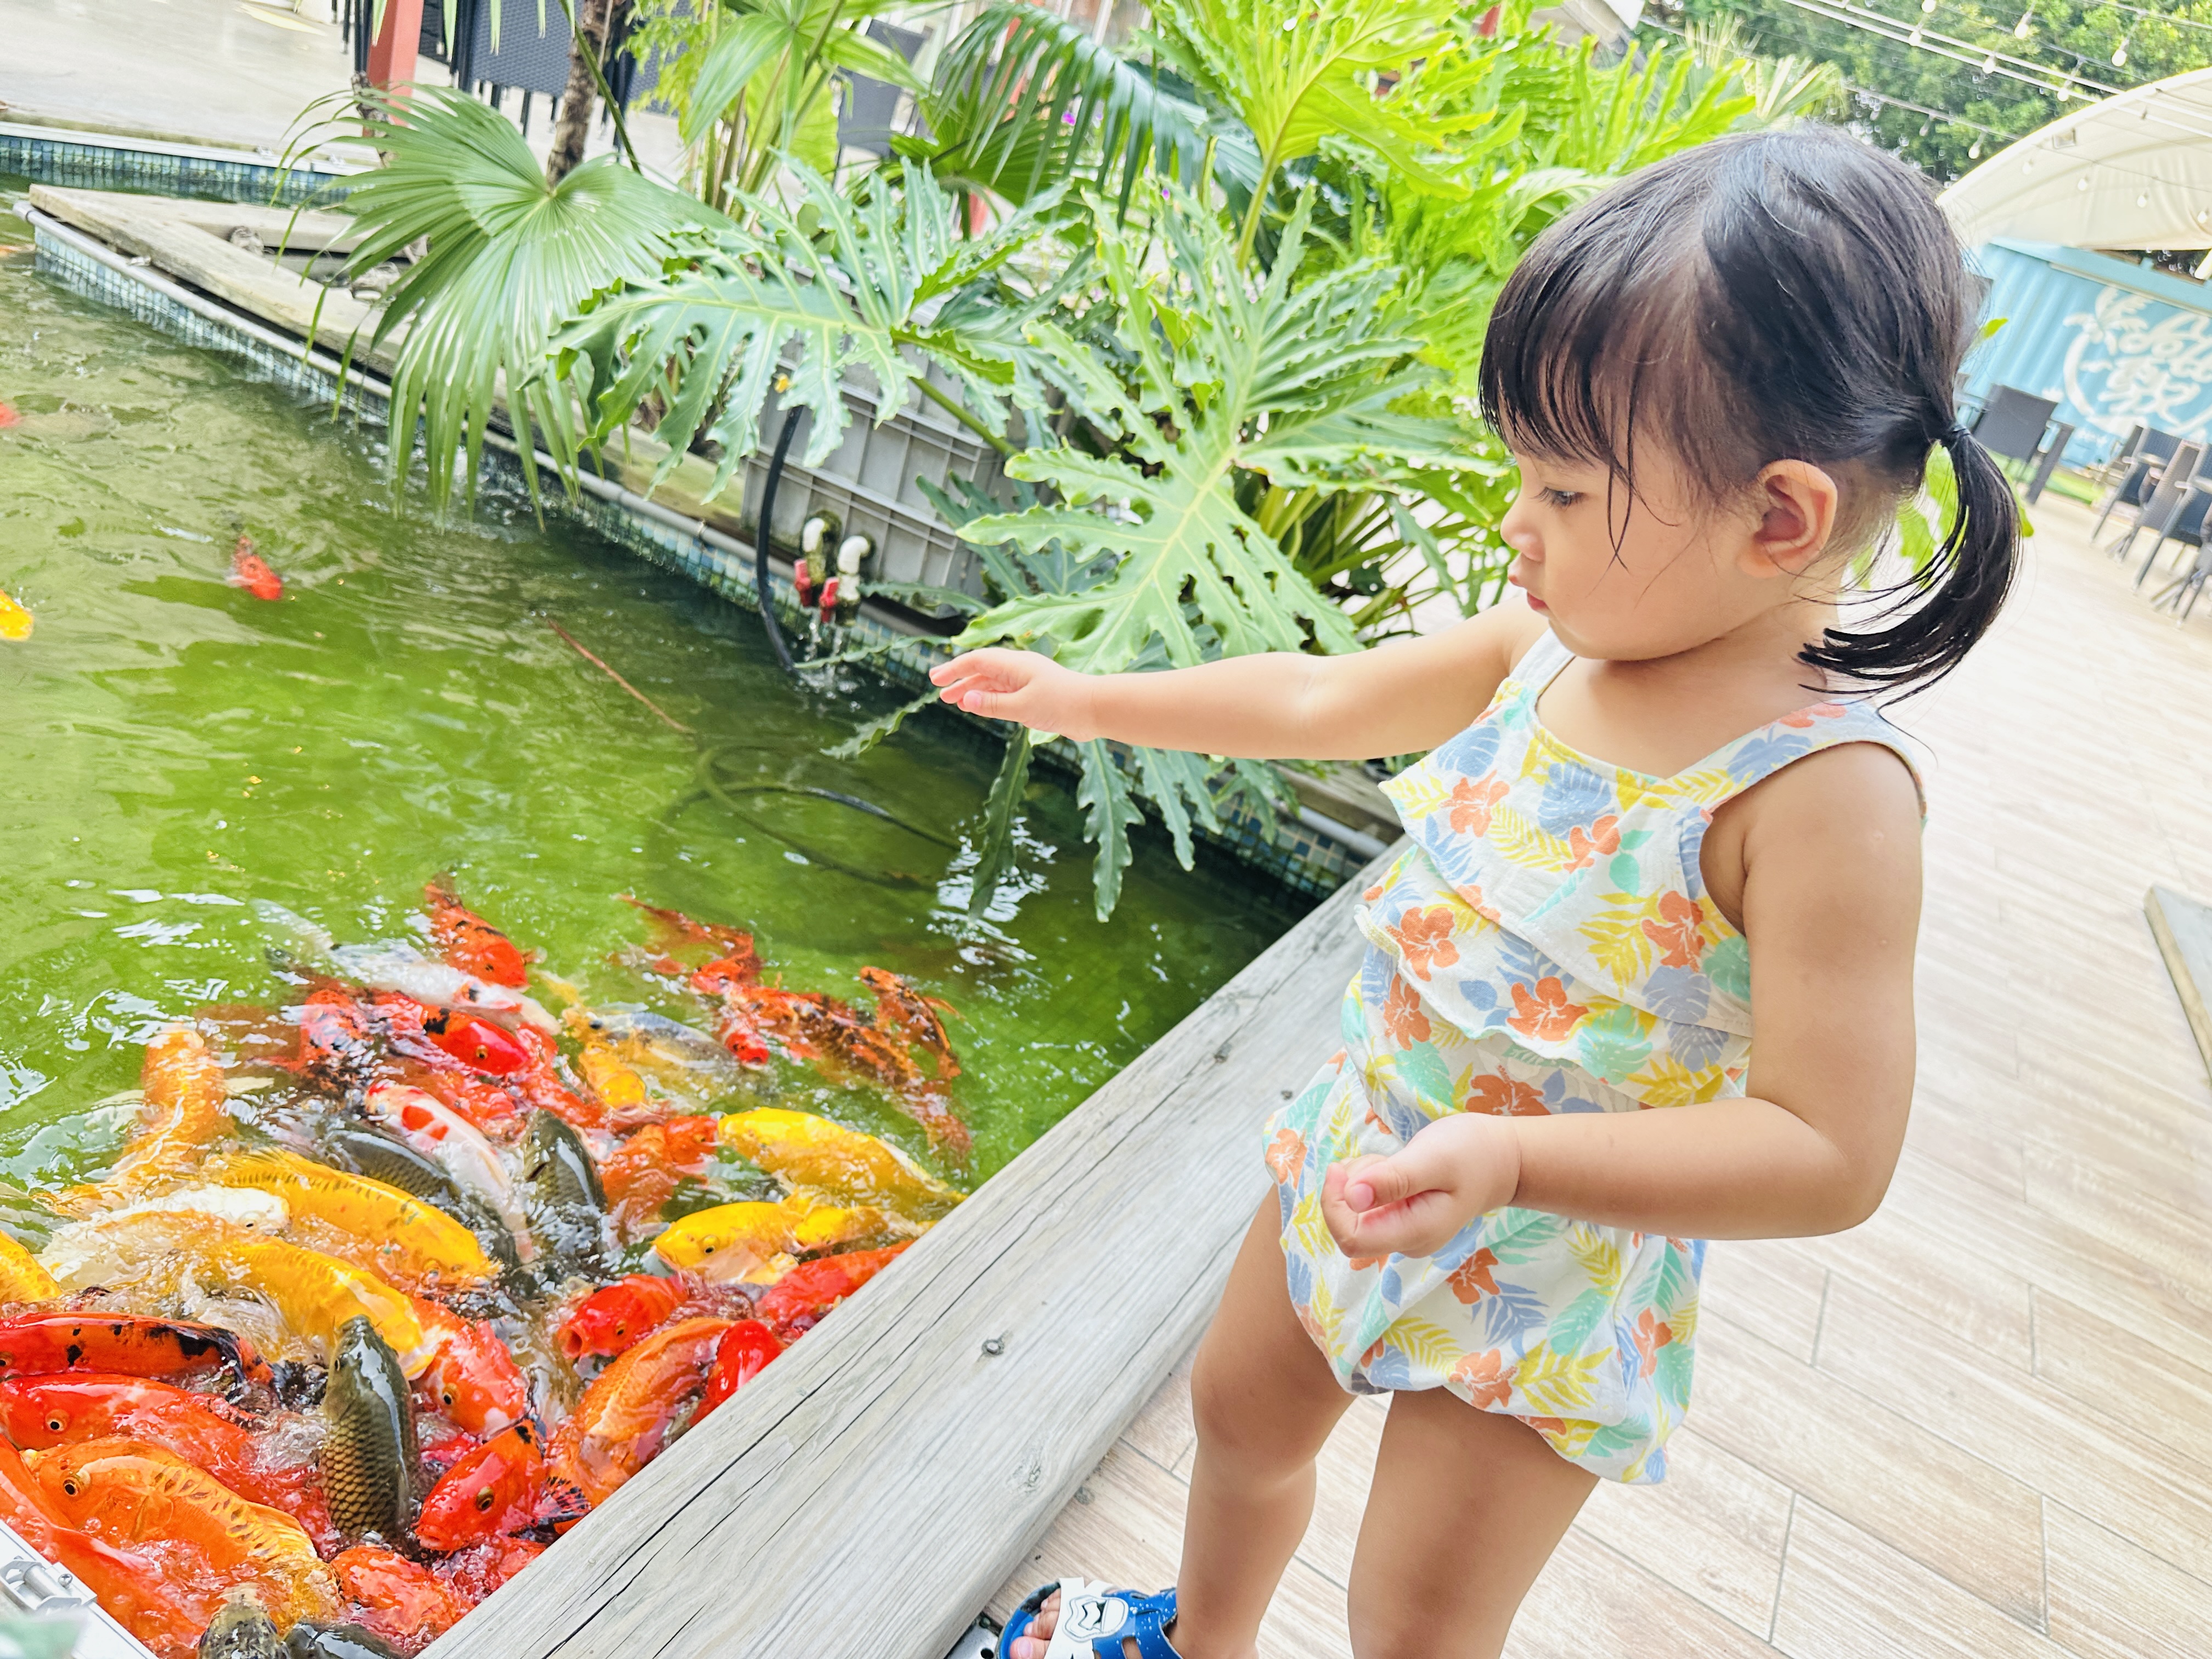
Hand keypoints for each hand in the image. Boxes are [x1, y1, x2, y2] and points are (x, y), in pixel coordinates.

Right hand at [928, 648, 1099, 739]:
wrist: (1095, 709)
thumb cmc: (1063, 703)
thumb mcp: (1023, 706)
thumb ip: (994, 704)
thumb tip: (967, 698)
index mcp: (1015, 664)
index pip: (977, 661)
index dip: (954, 668)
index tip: (935, 679)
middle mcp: (1019, 669)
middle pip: (982, 670)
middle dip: (959, 679)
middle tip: (937, 688)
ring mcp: (1026, 682)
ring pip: (992, 683)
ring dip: (972, 690)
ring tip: (953, 700)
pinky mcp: (1034, 695)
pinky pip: (1004, 694)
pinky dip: (988, 699)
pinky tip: (978, 706)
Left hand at [1320, 1113, 1522, 1259]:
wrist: (1500, 1159)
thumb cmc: (1472, 1154)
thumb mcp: (1433, 1158)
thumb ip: (1393, 1179)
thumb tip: (1352, 1197)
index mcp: (1414, 1234)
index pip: (1351, 1239)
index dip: (1334, 1205)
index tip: (1338, 1168)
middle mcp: (1405, 1241)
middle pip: (1349, 1224)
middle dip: (1351, 1187)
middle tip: (1382, 1161)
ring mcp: (1402, 1231)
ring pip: (1355, 1210)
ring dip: (1362, 1178)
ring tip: (1396, 1161)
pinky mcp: (1399, 1217)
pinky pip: (1366, 1202)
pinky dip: (1371, 1178)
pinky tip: (1397, 1167)